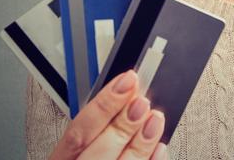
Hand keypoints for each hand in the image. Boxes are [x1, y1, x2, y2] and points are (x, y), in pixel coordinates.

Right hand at [49, 70, 166, 159]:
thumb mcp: (73, 153)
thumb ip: (92, 134)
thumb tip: (124, 101)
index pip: (78, 131)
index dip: (104, 104)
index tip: (126, 81)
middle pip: (99, 151)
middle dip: (123, 123)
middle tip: (141, 100)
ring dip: (141, 143)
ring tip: (155, 119)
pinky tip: (160, 149)